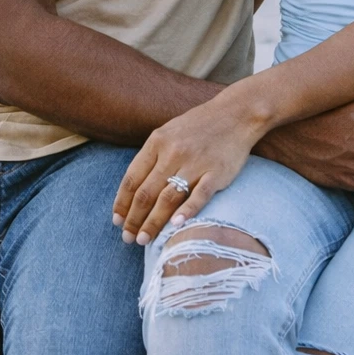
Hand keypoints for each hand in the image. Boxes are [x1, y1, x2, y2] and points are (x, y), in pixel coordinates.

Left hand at [112, 95, 260, 244]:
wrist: (236, 114)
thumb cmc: (199, 126)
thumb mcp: (168, 132)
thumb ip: (152, 156)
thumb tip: (133, 189)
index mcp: (157, 142)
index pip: (132, 178)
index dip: (122, 203)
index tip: (117, 221)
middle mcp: (173, 152)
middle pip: (146, 193)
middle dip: (134, 219)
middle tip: (128, 238)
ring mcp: (195, 163)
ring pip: (167, 198)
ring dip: (153, 222)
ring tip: (143, 240)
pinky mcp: (216, 172)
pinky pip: (199, 195)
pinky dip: (187, 212)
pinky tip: (175, 226)